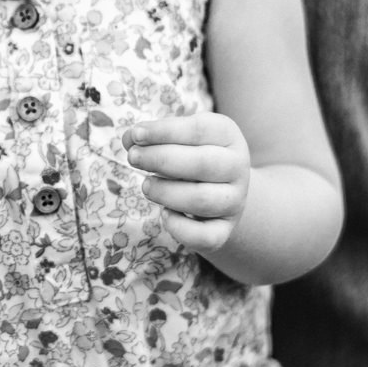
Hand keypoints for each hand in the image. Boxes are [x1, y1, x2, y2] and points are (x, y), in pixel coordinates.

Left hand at [123, 113, 251, 256]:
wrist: (221, 191)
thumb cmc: (192, 156)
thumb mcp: (179, 139)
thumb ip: (153, 136)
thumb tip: (130, 139)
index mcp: (228, 135)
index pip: (199, 130)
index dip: (164, 132)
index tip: (135, 134)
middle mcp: (237, 167)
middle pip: (202, 163)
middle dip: (161, 159)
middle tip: (133, 158)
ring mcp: (234, 201)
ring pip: (201, 200)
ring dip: (166, 192)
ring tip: (145, 186)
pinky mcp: (225, 229)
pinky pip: (205, 236)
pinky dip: (180, 228)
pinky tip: (164, 214)